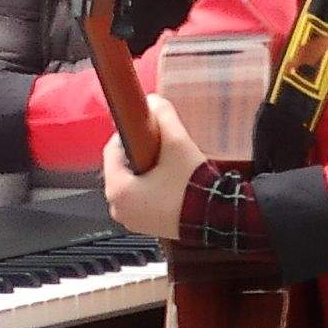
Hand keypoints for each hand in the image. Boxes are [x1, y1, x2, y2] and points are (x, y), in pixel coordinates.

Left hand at [99, 96, 208, 239]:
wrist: (215, 218)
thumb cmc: (192, 188)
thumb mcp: (177, 143)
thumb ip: (163, 117)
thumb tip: (154, 102)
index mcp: (117, 190)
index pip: (112, 150)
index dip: (130, 134)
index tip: (145, 129)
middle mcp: (118, 208)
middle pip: (122, 167)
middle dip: (140, 153)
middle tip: (161, 147)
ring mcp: (132, 220)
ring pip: (132, 182)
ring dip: (146, 170)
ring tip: (169, 165)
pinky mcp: (146, 226)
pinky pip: (142, 199)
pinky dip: (152, 187)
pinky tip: (171, 181)